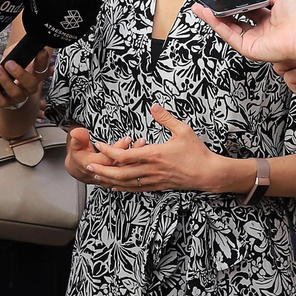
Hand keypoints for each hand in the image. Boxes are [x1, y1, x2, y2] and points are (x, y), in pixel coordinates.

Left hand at [0, 49, 53, 109]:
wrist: (8, 86)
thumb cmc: (13, 67)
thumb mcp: (16, 56)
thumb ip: (16, 52)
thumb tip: (12, 54)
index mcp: (36, 74)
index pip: (43, 68)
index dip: (43, 60)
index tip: (41, 51)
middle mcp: (30, 87)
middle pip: (31, 83)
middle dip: (20, 73)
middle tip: (9, 63)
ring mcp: (20, 96)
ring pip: (15, 92)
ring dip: (5, 80)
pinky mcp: (7, 103)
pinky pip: (2, 101)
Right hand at [64, 128, 141, 184]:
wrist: (79, 169)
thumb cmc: (79, 155)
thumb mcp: (75, 145)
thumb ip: (78, 138)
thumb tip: (77, 132)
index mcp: (91, 165)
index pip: (107, 159)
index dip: (118, 150)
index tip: (127, 139)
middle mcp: (101, 173)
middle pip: (119, 165)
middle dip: (131, 153)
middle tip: (140, 142)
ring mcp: (109, 178)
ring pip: (125, 171)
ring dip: (136, 160)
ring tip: (143, 146)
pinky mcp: (115, 180)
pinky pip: (128, 176)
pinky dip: (136, 167)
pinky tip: (142, 157)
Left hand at [84, 105, 232, 193]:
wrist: (208, 173)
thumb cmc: (197, 152)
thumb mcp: (183, 130)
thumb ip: (166, 118)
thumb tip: (153, 106)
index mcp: (154, 154)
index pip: (125, 155)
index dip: (109, 151)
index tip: (100, 145)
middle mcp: (151, 169)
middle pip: (120, 173)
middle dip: (102, 169)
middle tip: (87, 164)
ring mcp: (153, 180)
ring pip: (126, 183)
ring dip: (108, 180)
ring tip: (95, 176)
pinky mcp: (157, 186)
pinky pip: (135, 189)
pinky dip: (122, 188)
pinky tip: (114, 186)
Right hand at [191, 0, 295, 64]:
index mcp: (268, 20)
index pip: (245, 12)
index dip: (233, 5)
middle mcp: (261, 31)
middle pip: (234, 22)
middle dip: (218, 13)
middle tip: (206, 4)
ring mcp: (255, 40)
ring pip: (229, 29)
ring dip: (213, 19)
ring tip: (201, 8)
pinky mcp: (250, 48)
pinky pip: (230, 36)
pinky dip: (218, 26)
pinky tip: (210, 15)